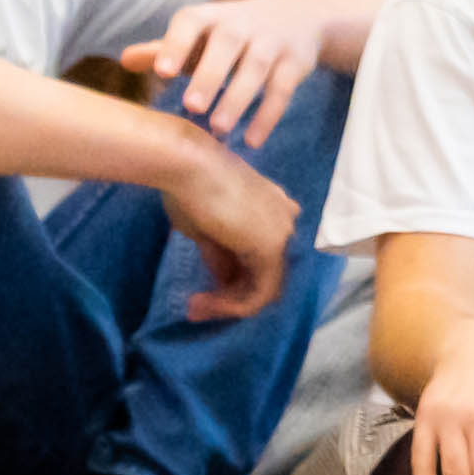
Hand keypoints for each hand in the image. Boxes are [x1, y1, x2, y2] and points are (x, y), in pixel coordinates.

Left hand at [120, 0, 380, 150]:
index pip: (191, 22)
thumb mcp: (201, 36)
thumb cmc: (231, 33)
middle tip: (191, 107)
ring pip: (256, 67)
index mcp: (210, 17)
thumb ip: (164, 49)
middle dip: (210, 74)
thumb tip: (124, 60)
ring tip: (218, 130)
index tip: (162, 72)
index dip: (176, 44)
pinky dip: (268, 115)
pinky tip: (252, 141)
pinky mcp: (295, 62)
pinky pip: (283, 89)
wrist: (299, 14)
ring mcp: (272, 41)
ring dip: (238, 98)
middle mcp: (241, 23)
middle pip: (227, 44)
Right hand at [160, 134, 297, 320]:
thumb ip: (221, 254)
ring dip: (228, 305)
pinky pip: (258, 292)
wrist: (188, 166)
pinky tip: (204, 305)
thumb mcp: (205, 229)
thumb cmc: (190, 188)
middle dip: (231, 295)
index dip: (235, 279)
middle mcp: (285, 221)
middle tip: (196, 305)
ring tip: (195, 309)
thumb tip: (224, 279)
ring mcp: (281, 234)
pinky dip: (232, 305)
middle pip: (265, 273)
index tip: (205, 290)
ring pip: (263, 287)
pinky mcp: (271, 249)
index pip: (262, 255)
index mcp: (275, 208)